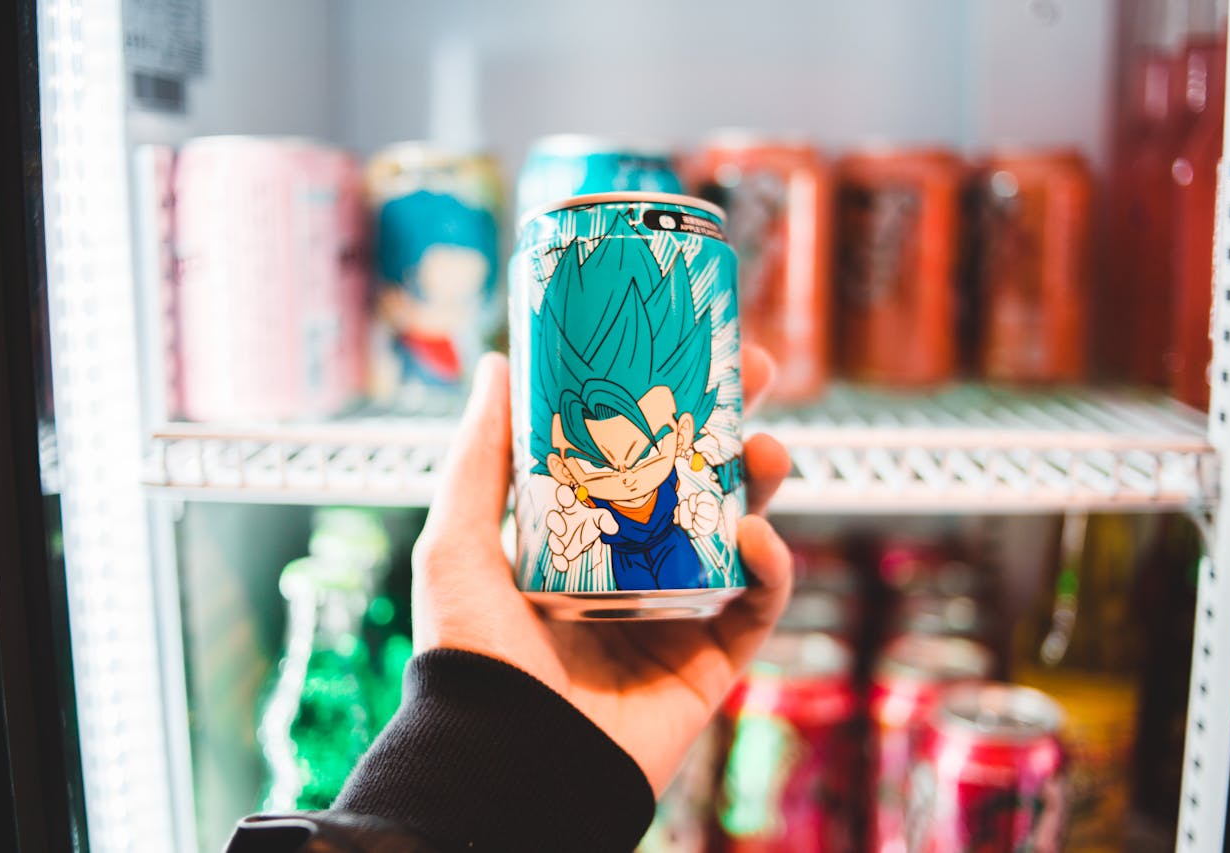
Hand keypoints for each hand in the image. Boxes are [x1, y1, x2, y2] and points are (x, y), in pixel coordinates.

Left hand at [412, 345, 790, 793]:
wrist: (505, 758)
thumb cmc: (469, 652)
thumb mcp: (459, 541)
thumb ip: (480, 457)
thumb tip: (496, 364)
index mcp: (580, 535)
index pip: (636, 453)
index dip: (668, 402)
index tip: (692, 350)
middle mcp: (634, 568)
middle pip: (701, 482)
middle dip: (732, 425)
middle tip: (752, 373)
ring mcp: (677, 612)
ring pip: (742, 534)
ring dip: (763, 486)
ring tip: (765, 452)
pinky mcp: (710, 661)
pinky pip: (758, 605)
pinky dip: (771, 569)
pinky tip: (756, 539)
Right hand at [545, 484, 618, 571]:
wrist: (589, 535)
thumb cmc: (592, 521)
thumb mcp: (601, 518)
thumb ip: (606, 520)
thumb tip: (613, 528)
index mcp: (572, 508)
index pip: (566, 498)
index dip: (564, 494)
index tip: (565, 492)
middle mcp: (563, 521)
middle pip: (554, 519)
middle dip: (555, 523)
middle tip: (561, 530)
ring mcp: (560, 536)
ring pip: (553, 539)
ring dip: (555, 544)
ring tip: (560, 550)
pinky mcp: (561, 550)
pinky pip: (557, 556)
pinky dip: (558, 562)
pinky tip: (563, 567)